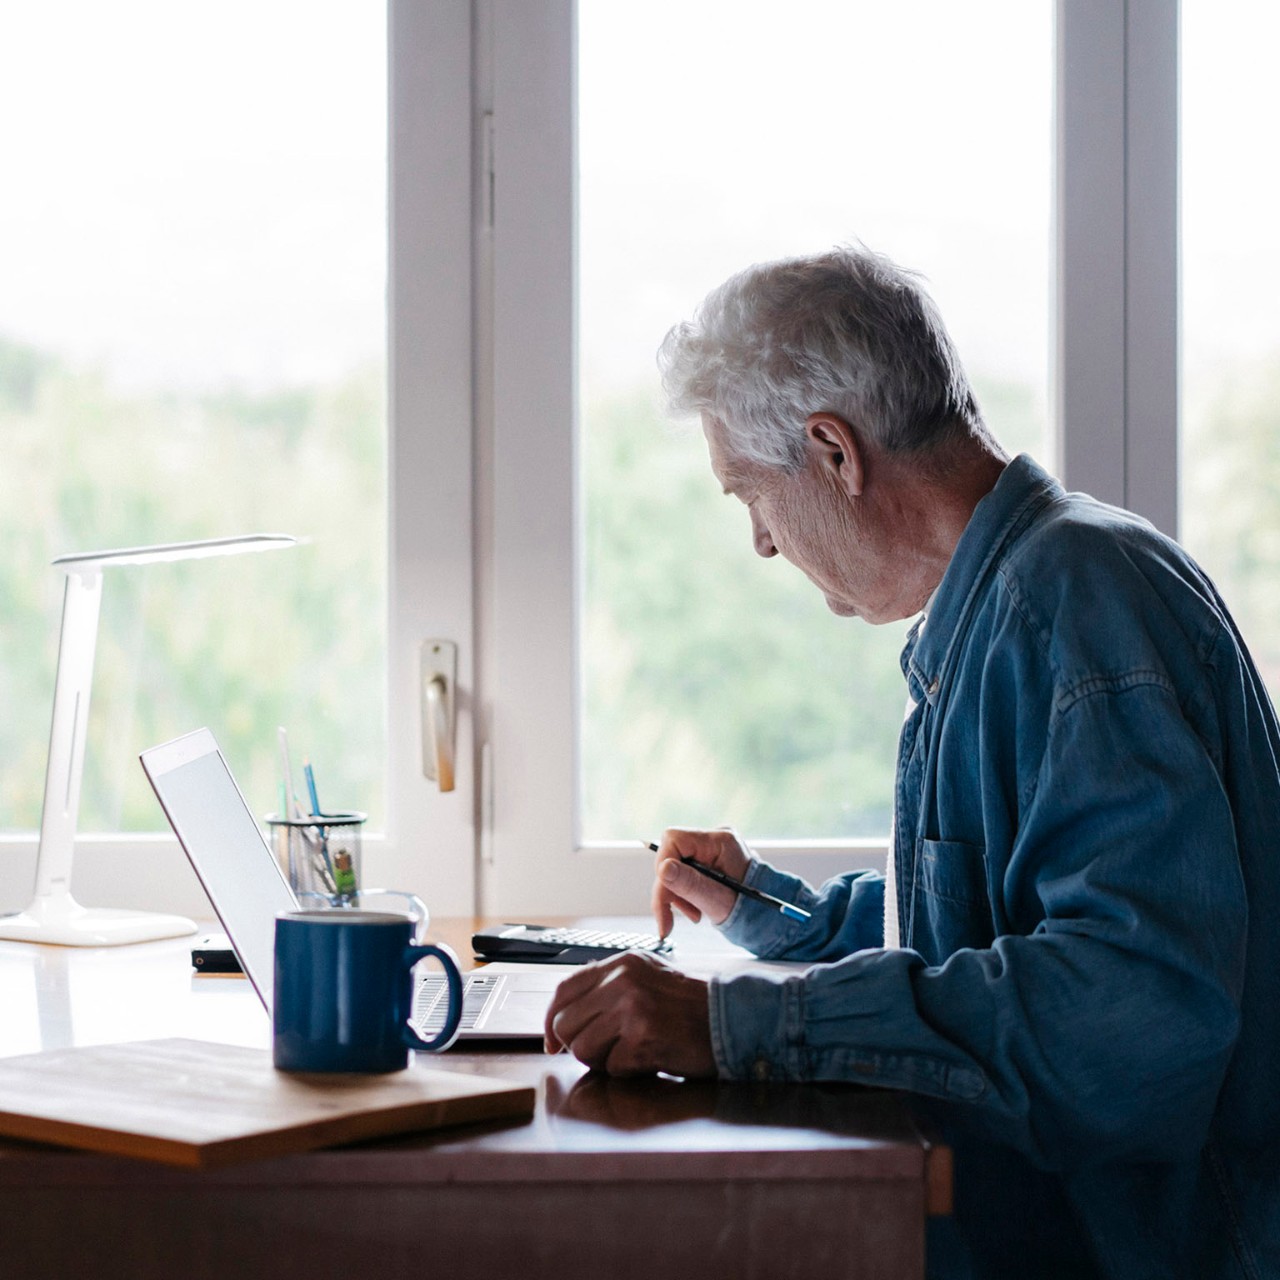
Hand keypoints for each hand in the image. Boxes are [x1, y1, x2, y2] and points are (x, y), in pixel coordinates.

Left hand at [543, 951, 716, 1077]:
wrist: (732, 1020)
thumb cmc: (690, 1005)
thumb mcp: (647, 977)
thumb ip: (609, 986)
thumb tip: (566, 1014)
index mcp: (622, 963)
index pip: (565, 989)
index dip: (553, 1019)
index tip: (553, 1040)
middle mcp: (623, 980)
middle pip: (566, 1023)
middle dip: (579, 1044)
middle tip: (605, 1050)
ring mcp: (632, 1008)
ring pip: (583, 1049)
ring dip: (603, 1060)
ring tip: (632, 1052)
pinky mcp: (643, 1038)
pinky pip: (612, 1068)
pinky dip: (627, 1071)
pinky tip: (650, 1058)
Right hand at [650, 826, 752, 938]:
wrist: (763, 914)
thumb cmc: (748, 908)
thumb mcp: (718, 901)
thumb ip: (690, 884)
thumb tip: (663, 869)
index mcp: (720, 841)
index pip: (674, 840)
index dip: (663, 866)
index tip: (664, 898)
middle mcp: (714, 838)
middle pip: (671, 855)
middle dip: (669, 888)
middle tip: (673, 917)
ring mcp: (710, 847)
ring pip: (673, 866)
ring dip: (676, 894)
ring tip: (694, 915)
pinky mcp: (706, 858)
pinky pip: (681, 871)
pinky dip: (682, 892)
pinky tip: (694, 907)